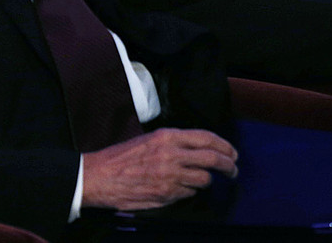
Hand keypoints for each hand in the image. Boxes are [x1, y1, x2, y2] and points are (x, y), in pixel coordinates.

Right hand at [80, 128, 237, 210]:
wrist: (98, 177)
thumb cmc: (122, 157)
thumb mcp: (151, 139)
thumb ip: (176, 143)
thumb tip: (200, 149)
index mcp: (169, 137)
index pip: (208, 138)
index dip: (225, 146)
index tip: (232, 153)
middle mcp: (172, 155)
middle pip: (213, 159)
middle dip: (229, 166)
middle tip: (233, 171)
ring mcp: (169, 176)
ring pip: (203, 180)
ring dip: (206, 181)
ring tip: (203, 181)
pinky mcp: (164, 194)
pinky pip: (188, 194)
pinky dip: (189, 192)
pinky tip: (182, 189)